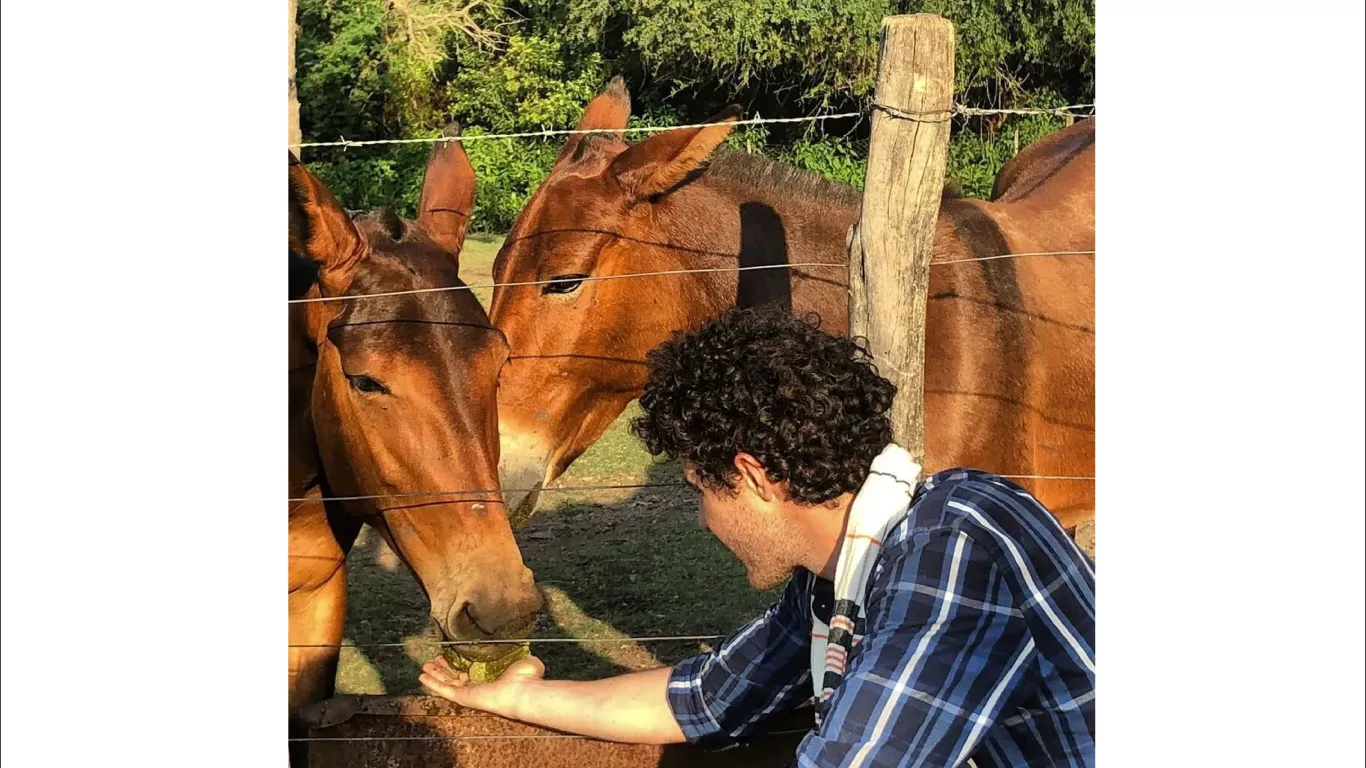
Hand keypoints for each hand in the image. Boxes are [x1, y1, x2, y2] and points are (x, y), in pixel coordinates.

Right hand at [419, 654, 545, 718]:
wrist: (522, 692)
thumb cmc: (526, 679)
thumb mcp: (526, 663)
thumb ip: (524, 659)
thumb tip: (529, 654)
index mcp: (491, 679)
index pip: (472, 672)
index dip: (460, 664)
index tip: (452, 655)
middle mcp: (479, 687)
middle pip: (456, 678)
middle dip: (444, 669)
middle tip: (433, 659)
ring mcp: (470, 693)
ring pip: (447, 683)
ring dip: (435, 674)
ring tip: (424, 666)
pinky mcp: (463, 697)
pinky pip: (444, 690)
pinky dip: (432, 684)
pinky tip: (421, 677)